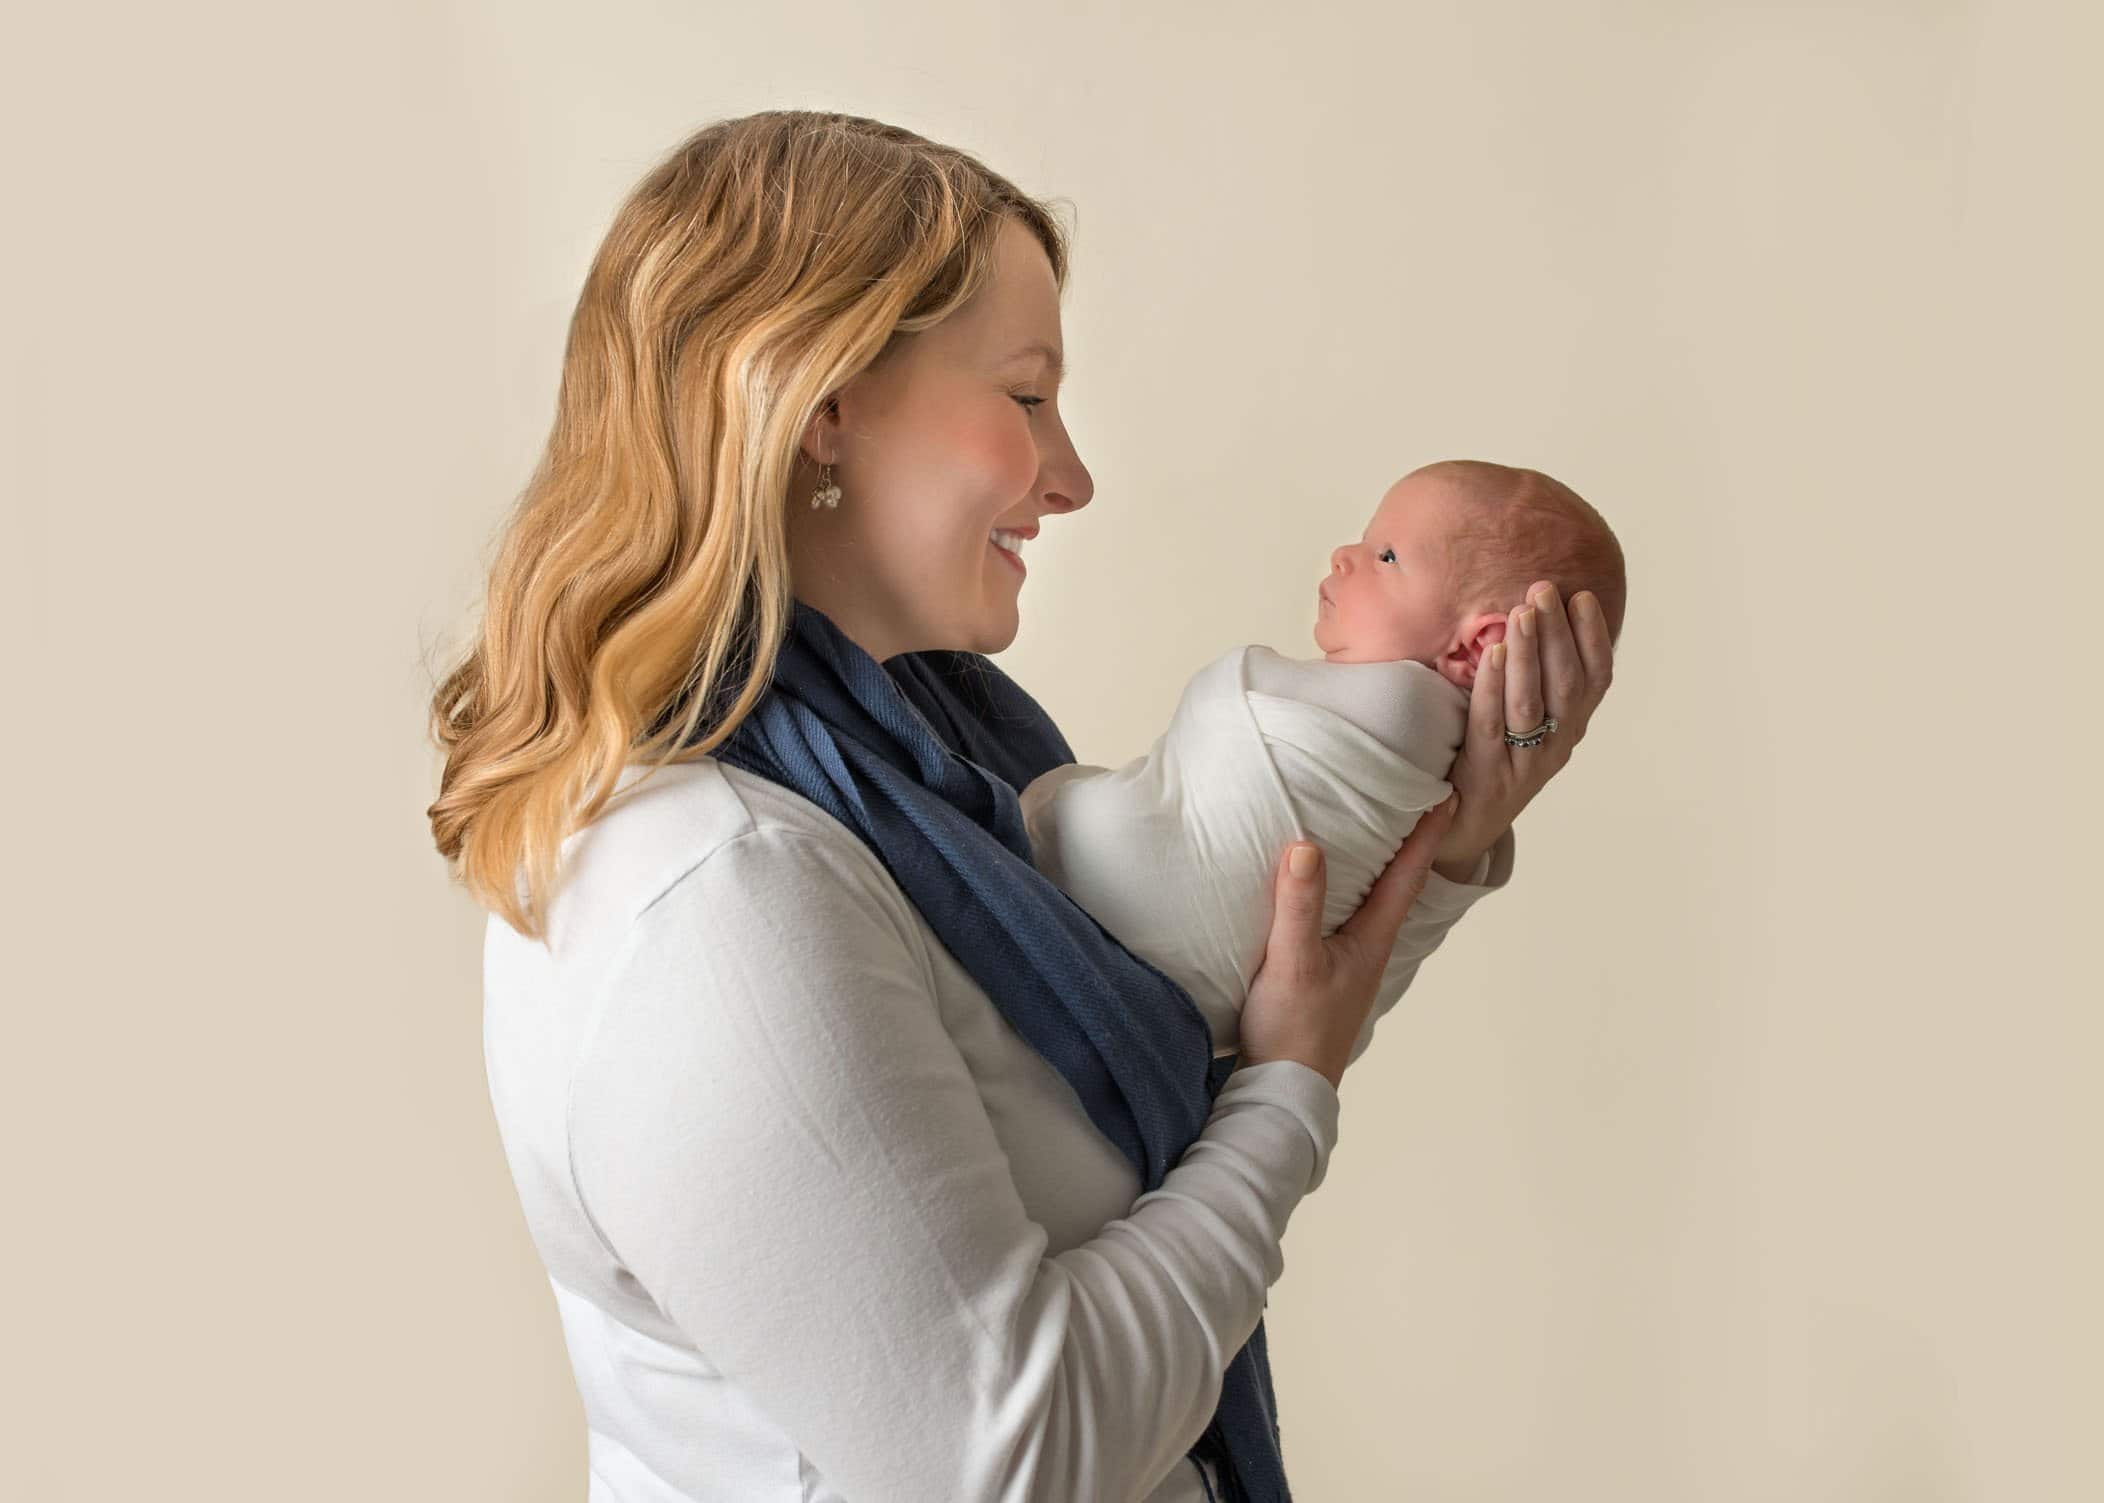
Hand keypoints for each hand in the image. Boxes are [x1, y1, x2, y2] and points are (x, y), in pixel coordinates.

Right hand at [1239, 793, 1460, 1091]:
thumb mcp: (1293, 961)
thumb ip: (1299, 904)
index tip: (1444, 796)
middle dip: (1407, 844)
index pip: (1406, 877)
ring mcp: (1348, 965)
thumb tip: (1305, 844)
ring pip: (1371, 905)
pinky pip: (1343, 921)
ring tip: (1374, 834)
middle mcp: (1368, 949)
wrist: (1280, 1090)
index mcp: (1371, 940)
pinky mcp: (1324, 976)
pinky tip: (1326, 890)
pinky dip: (1345, 894)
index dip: (1424, 836)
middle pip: (1396, 886)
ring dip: (1377, 869)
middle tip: (1415, 802)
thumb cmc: (1293, 1029)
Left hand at [1434, 582, 1616, 879]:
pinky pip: (1492, 724)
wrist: (1458, 832)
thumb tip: (1531, 615)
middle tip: (1544, 590)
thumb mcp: (1522, 723)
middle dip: (1557, 632)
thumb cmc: (1489, 763)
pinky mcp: (1486, 774)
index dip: (1594, 638)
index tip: (1583, 596)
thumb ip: (1531, 678)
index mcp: (1569, 730)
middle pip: (1566, 684)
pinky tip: (1491, 654)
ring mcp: (1522, 763)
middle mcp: (1555, 746)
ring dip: (1528, 653)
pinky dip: (1493, 686)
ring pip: (1532, 702)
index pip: (1596, 680)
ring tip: (1522, 611)